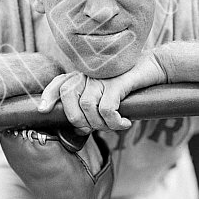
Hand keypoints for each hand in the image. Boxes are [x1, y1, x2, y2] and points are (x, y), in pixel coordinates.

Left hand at [37, 51, 167, 133]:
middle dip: (75, 119)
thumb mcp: (107, 93)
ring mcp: (102, 76)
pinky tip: (125, 123)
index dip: (49, 96)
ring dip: (99, 124)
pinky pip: (106, 108)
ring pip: (86, 106)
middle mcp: (90, 73)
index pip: (60, 82)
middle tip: (89, 130)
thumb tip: (80, 130)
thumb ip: (91, 104)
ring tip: (114, 125)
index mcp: (85, 75)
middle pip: (68, 96)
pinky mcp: (116, 81)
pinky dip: (114, 122)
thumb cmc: (131, 86)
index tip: (43, 110)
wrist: (155, 68)